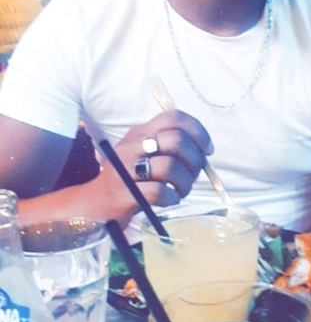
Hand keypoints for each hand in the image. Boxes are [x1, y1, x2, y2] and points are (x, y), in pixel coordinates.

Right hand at [95, 109, 213, 225]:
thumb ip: (167, 147)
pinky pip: (159, 191)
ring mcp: (125, 168)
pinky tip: (169, 200)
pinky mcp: (124, 193)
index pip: (174, 118)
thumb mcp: (142, 154)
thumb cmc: (127, 180)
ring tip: (180, 191)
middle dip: (194, 161)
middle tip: (192, 176)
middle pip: (177, 141)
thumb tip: (202, 152)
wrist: (93, 204)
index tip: (206, 150)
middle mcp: (132, 145)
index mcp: (140, 133)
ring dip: (185, 183)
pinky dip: (171, 198)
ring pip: (170, 167)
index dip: (198, 131)